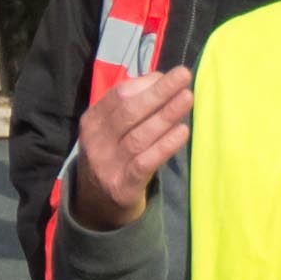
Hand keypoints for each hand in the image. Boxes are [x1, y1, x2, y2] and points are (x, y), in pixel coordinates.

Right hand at [70, 68, 193, 231]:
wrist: (96, 204)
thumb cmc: (112, 156)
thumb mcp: (111, 130)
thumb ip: (130, 106)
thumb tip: (160, 80)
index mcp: (93, 121)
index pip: (118, 95)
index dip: (146, 84)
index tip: (170, 75)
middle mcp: (96, 142)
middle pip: (129, 112)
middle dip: (159, 92)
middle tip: (184, 76)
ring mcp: (107, 165)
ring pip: (139, 136)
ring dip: (166, 115)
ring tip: (188, 99)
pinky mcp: (123, 186)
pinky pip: (145, 162)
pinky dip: (165, 146)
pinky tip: (182, 132)